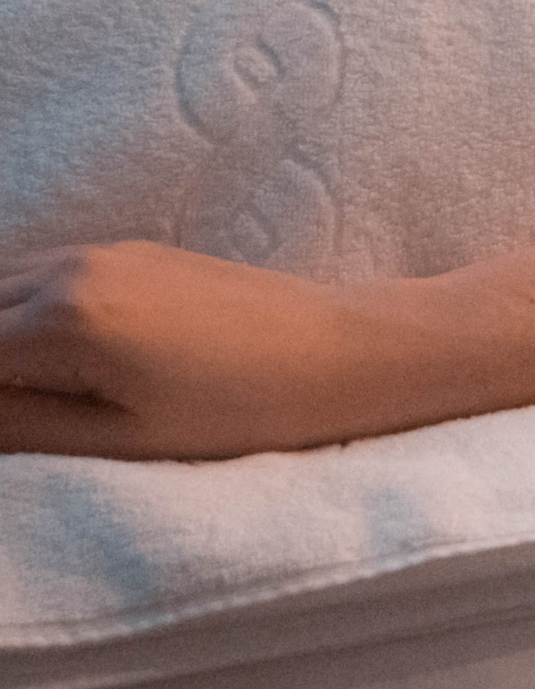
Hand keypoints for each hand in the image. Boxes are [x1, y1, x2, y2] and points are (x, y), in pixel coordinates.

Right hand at [0, 243, 429, 459]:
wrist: (346, 352)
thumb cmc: (242, 412)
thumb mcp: (116, 438)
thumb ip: (15, 423)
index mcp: (59, 321)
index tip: (7, 424)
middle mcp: (69, 269)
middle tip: (15, 410)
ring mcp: (103, 251)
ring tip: (26, 392)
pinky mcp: (133, 250)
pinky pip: (40, 275)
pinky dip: (19, 313)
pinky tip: (40, 359)